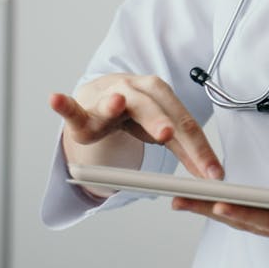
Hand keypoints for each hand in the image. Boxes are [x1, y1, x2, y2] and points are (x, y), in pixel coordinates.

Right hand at [49, 74, 222, 180]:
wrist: (104, 97)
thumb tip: (212, 176)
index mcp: (162, 96)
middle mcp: (137, 91)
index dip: (199, 149)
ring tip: (116, 103)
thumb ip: (184, 148)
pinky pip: (72, 109)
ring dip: (114, 104)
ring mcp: (108, 98)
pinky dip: (64, 105)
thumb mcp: (163, 129)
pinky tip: (55, 99)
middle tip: (170, 134)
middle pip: (153, 109)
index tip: (213, 173)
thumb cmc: (139, 115)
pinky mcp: (83, 112)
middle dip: (162, 122)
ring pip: (114, 103)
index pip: (184, 124)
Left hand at [171, 197, 268, 267]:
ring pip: (246, 221)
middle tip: (178, 199)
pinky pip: (254, 220)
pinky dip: (232, 211)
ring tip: (183, 200)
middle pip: (248, 220)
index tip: (219, 203)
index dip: (247, 212)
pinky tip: (215, 205)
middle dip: (212, 210)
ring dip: (214, 211)